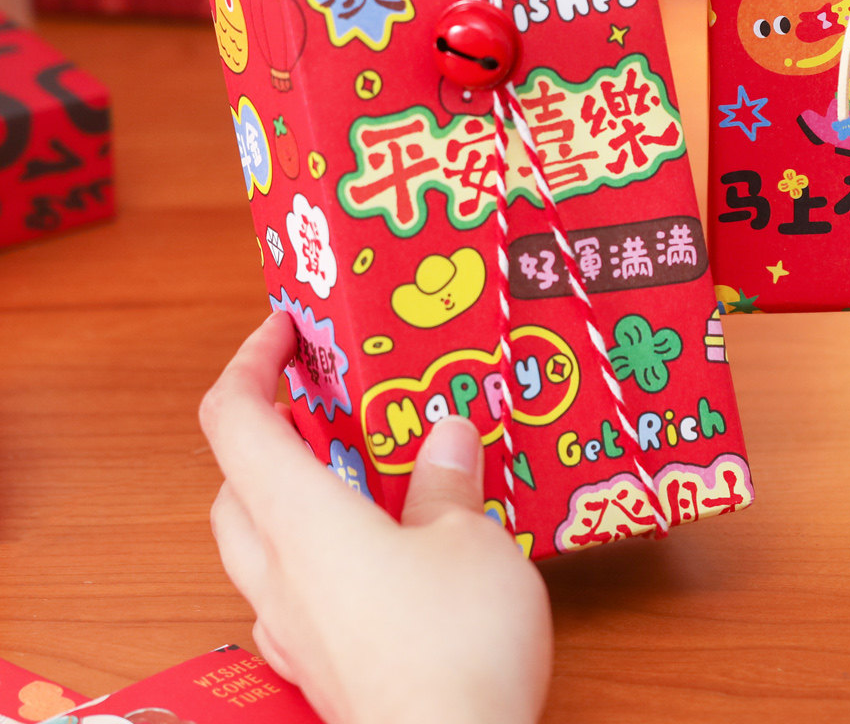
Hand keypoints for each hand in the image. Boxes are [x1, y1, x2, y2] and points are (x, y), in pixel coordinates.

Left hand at [201, 312, 551, 723]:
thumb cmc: (452, 646)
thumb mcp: (471, 537)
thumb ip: (448, 481)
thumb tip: (445, 434)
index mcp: (303, 519)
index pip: (236, 420)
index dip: (250, 361)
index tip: (287, 328)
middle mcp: (279, 572)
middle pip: (233, 483)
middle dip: (270, 429)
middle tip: (326, 399)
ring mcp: (293, 627)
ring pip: (256, 543)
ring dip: (290, 493)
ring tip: (361, 470)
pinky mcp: (319, 666)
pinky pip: (291, 593)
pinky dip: (314, 553)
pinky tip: (373, 557)